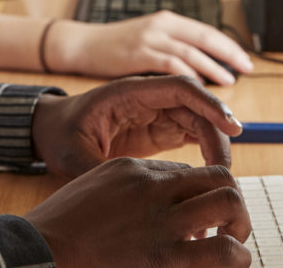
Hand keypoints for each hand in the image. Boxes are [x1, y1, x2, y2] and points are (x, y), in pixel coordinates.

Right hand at [25, 158, 250, 267]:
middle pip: (220, 177)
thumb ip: (132, 187)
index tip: (196, 220)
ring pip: (229, 203)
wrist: (41, 253)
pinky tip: (226, 264)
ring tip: (232, 245)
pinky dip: (235, 257)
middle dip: (232, 202)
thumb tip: (168, 194)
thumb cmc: (62, 228)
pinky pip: (221, 252)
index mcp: (134, 169)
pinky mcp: (164, 259)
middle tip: (227, 228)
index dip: (199, 196)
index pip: (189, 172)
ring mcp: (162, 223)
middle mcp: (154, 189)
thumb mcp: (95, 187)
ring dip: (239, 225)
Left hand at [30, 74, 243, 175]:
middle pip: (195, 104)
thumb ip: (99, 171)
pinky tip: (211, 172)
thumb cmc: (60, 134)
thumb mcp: (73, 155)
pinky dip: (206, 148)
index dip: (209, 103)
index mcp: (129, 92)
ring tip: (220, 175)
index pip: (179, 87)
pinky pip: (191, 132)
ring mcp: (155, 113)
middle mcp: (148, 98)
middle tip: (225, 168)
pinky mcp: (158, 129)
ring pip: (198, 119)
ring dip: (214, 142)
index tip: (231, 126)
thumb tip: (125, 195)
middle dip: (217, 130)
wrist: (51, 131)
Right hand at [47, 12, 253, 85]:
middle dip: (229, 54)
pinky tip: (199, 89)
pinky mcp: (139, 53)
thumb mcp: (147, 43)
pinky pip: (171, 64)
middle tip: (247, 69)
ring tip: (229, 81)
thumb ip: (171, 54)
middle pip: (204, 38)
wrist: (82, 45)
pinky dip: (188, 76)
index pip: (206, 31)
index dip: (228, 46)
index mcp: (167, 21)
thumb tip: (200, 78)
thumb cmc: (115, 48)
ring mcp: (150, 38)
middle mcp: (162, 25)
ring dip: (213, 68)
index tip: (245, 60)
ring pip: (191, 52)